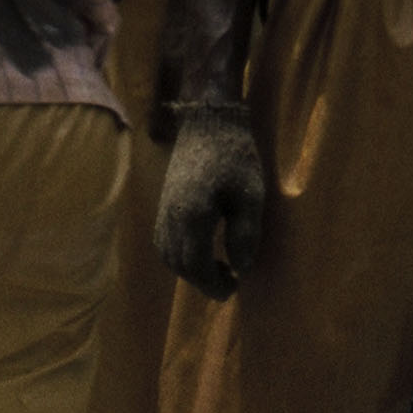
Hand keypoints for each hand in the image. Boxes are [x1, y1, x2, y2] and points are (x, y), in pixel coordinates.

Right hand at [158, 96, 266, 291]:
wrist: (208, 124)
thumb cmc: (235, 156)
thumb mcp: (250, 195)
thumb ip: (245, 234)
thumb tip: (241, 268)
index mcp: (192, 218)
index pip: (196, 266)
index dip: (213, 284)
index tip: (234, 288)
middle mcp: (171, 220)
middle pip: (180, 265)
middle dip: (202, 281)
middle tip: (229, 284)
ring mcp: (163, 213)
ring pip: (168, 256)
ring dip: (189, 270)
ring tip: (216, 269)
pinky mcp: (163, 206)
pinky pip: (164, 242)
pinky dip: (180, 255)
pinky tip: (199, 251)